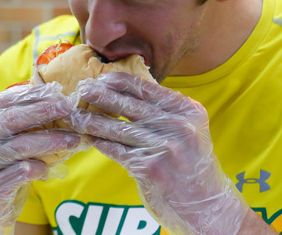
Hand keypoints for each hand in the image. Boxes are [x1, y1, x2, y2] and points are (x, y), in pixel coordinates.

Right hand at [0, 82, 83, 234]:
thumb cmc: (0, 169)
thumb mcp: (3, 142)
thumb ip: (18, 123)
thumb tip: (53, 96)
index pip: (3, 102)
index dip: (31, 95)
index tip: (57, 91)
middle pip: (12, 120)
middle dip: (43, 111)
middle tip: (68, 107)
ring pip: (20, 146)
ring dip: (51, 140)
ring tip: (74, 139)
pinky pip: (22, 172)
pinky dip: (40, 167)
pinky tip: (50, 168)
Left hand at [67, 72, 249, 234]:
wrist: (206, 204)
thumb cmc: (190, 164)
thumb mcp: (187, 129)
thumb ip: (162, 110)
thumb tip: (123, 89)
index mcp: (187, 109)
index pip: (144, 87)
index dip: (117, 81)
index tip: (99, 78)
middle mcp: (178, 125)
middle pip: (128, 106)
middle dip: (100, 96)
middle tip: (80, 90)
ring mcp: (165, 147)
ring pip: (118, 128)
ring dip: (92, 121)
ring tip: (75, 116)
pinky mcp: (151, 168)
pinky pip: (117, 151)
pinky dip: (100, 144)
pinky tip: (88, 139)